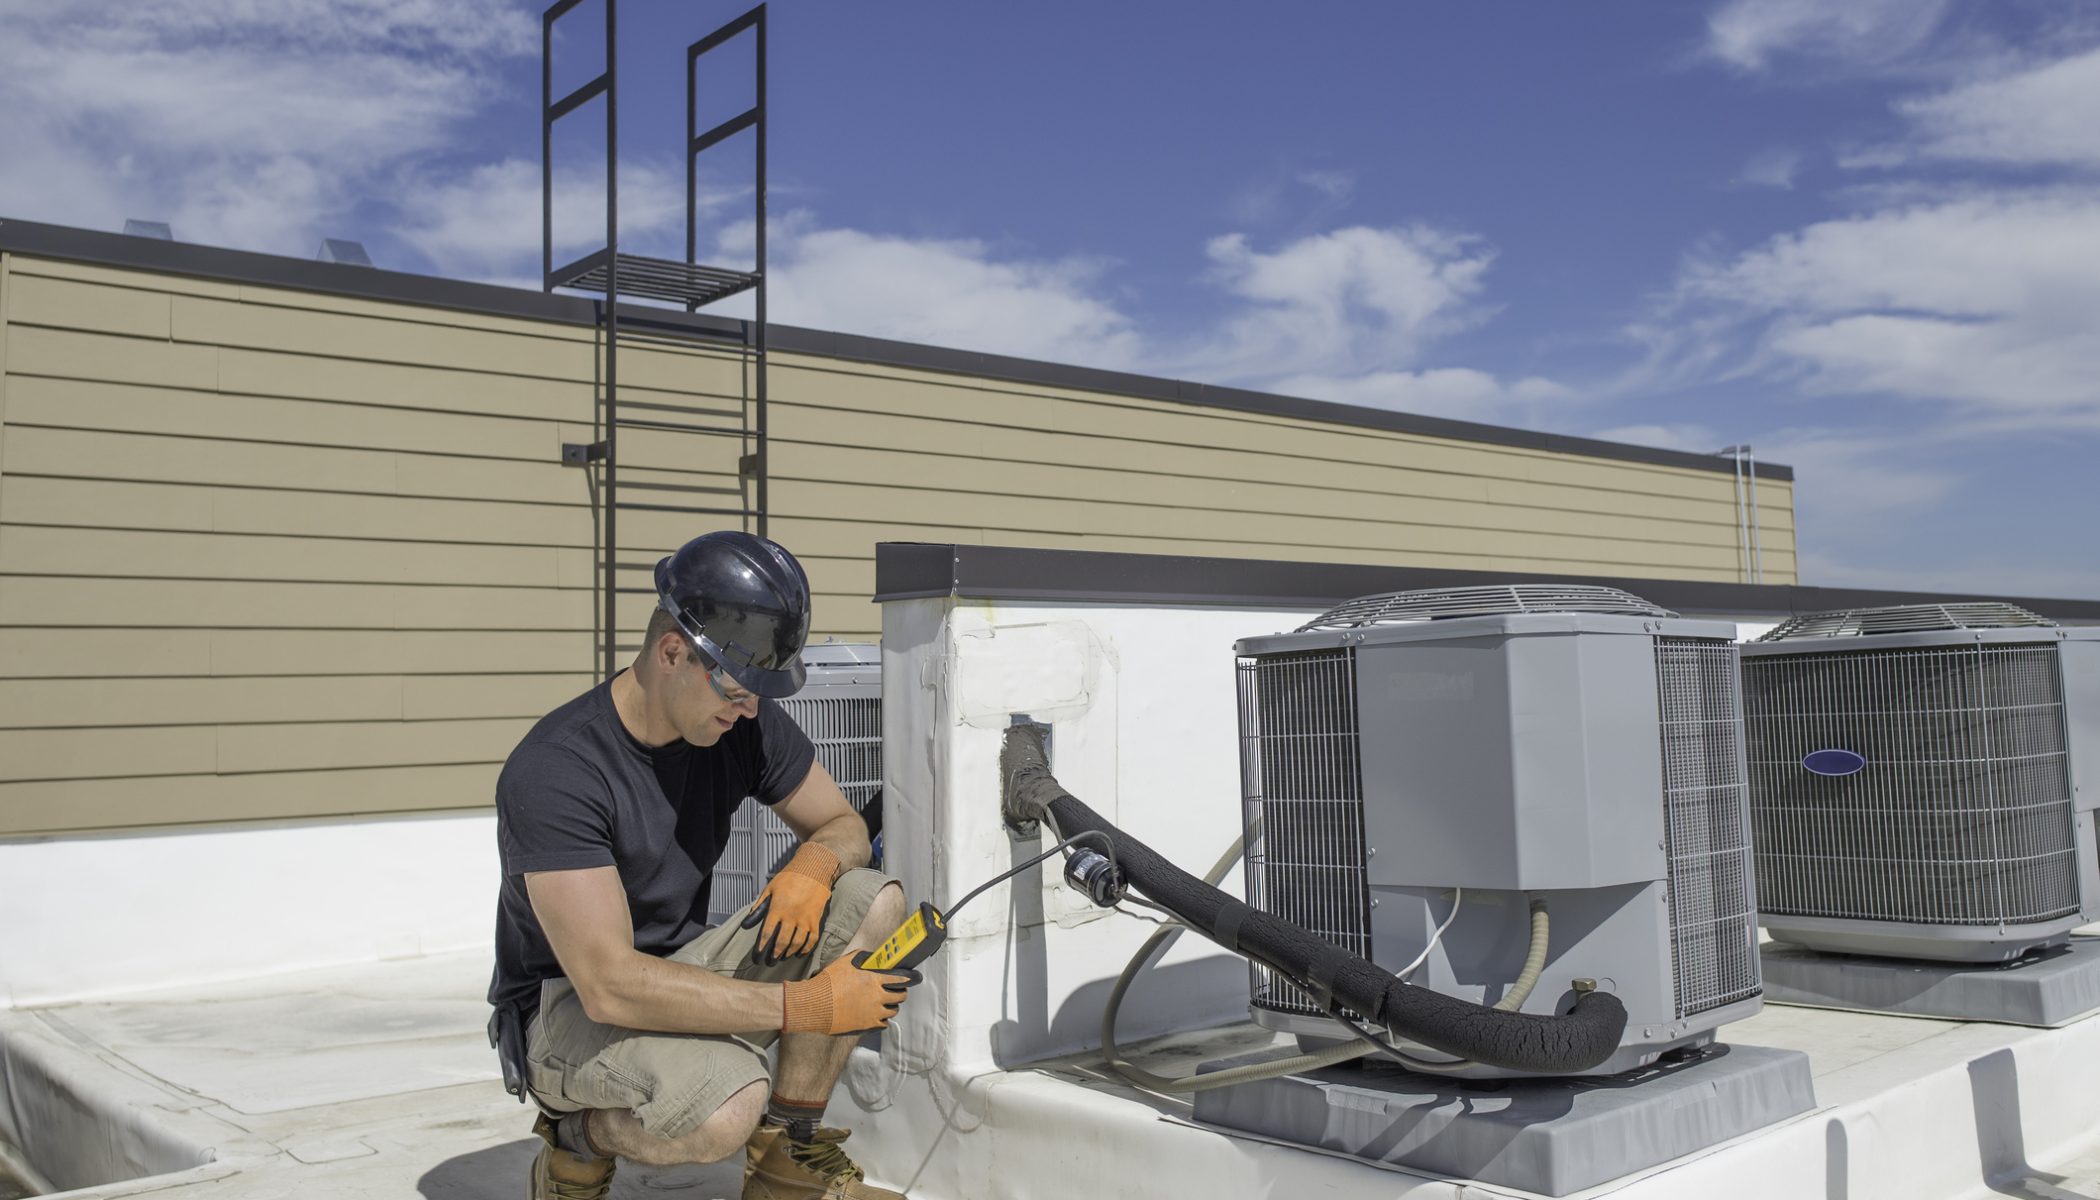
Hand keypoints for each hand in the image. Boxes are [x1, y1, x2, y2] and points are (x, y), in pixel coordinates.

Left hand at [741, 842, 840, 964]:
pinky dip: (805, 949)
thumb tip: (746, 924)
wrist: (814, 870)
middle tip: (770, 962)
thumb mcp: (769, 889)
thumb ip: (758, 907)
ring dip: (788, 953)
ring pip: (797, 943)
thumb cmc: (789, 878)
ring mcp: (805, 919)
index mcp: (778, 908)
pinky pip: (812, 939)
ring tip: (782, 958)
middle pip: (782, 942)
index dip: (761, 947)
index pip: (767, 933)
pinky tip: (799, 953)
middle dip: (774, 955)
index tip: (757, 956)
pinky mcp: (816, 920)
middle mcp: (791, 916)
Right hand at [781, 950, 920, 1034]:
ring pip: (893, 1011)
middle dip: (901, 992)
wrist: (815, 1005)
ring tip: (885, 1003)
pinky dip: (882, 1019)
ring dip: (891, 1006)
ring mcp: (873, 1013)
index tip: (915, 978)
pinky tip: (877, 1015)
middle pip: (900, 996)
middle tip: (897, 990)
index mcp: (874, 980)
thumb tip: (872, 958)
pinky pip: (883, 1024)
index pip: (901, 979)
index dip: (909, 978)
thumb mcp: (845, 962)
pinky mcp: (866, 1026)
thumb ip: (862, 958)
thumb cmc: (828, 982)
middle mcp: (877, 997)